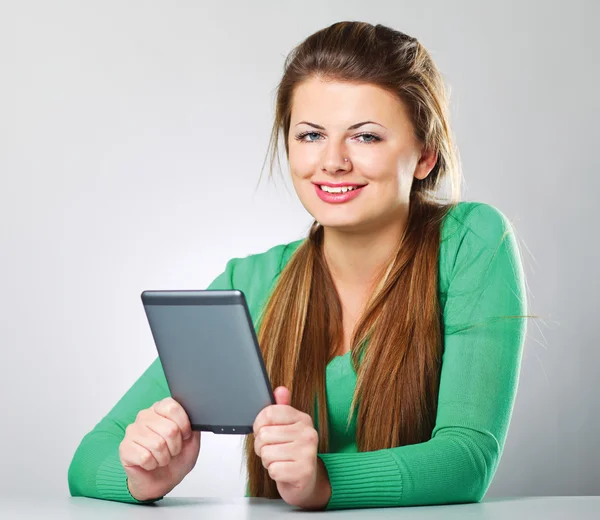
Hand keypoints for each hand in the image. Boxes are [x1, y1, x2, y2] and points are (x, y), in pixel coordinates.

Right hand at [119, 397, 200, 501]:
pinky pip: (145, 457)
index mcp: (161, 409)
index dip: (184, 425)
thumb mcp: (192, 440)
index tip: (185, 436)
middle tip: (172, 451)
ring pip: (157, 444)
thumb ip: (193, 425)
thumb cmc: (176, 458)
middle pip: (169, 429)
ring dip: (164, 457)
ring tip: (162, 457)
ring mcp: (132, 431)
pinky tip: (150, 463)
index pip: (172, 407)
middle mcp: (145, 415)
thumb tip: (194, 416)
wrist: (162, 480)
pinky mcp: (124, 447)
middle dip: (175, 446)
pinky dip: (152, 464)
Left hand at [253, 387, 330, 508]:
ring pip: (266, 453)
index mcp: (302, 418)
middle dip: (261, 447)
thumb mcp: (286, 428)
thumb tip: (280, 390)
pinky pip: (273, 469)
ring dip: (268, 461)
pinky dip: (274, 473)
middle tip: (273, 451)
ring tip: (279, 461)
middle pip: (264, 434)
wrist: (306, 481)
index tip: (263, 431)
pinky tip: (284, 471)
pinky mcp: (304, 471)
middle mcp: (308, 433)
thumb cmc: (292, 453)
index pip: (269, 413)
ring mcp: (308, 452)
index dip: (258, 424)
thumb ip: (281, 409)